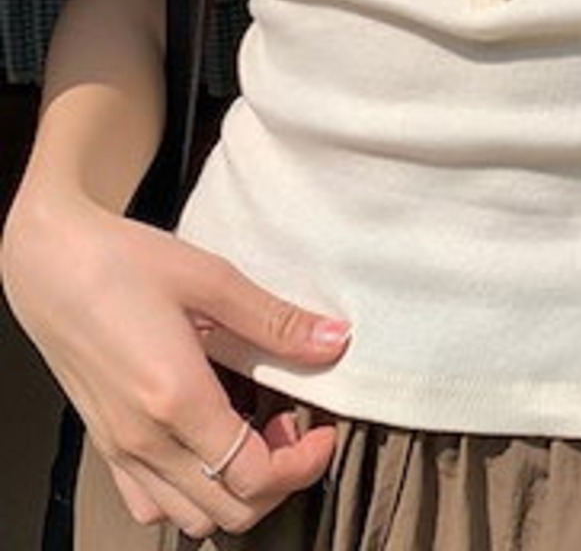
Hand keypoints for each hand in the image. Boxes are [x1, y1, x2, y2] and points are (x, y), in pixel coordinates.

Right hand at [1, 189, 352, 538]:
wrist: (48, 261)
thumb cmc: (123, 262)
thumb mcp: (211, 278)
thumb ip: (275, 321)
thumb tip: (335, 341)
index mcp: (176, 399)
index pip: (253, 478)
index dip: (303, 466)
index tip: (324, 432)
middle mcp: (144, 439)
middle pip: (229, 512)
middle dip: (279, 481)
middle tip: (295, 425)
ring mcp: (118, 448)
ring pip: (190, 517)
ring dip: (236, 489)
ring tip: (256, 430)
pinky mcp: (103, 442)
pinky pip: (150, 501)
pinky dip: (191, 493)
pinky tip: (209, 442)